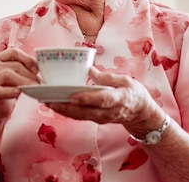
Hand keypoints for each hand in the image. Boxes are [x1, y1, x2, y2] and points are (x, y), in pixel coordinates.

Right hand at [0, 48, 39, 118]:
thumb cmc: (9, 87)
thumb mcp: (16, 74)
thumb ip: (24, 67)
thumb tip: (39, 67)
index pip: (14, 52)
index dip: (28, 59)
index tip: (37, 69)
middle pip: (14, 65)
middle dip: (29, 73)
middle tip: (39, 82)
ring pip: (8, 75)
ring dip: (24, 81)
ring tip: (33, 88)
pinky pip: (1, 90)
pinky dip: (11, 91)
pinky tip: (18, 92)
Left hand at [46, 67, 162, 131]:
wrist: (142, 113)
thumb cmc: (133, 93)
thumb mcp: (125, 80)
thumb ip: (106, 77)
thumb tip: (88, 69)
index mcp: (119, 99)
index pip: (103, 99)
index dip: (88, 98)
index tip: (73, 96)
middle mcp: (109, 111)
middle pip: (86, 112)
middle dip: (67, 107)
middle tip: (50, 99)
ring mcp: (102, 118)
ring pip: (81, 116)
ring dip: (63, 111)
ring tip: (47, 101)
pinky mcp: (97, 120)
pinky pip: (80, 117)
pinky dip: (67, 112)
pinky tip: (55, 105)